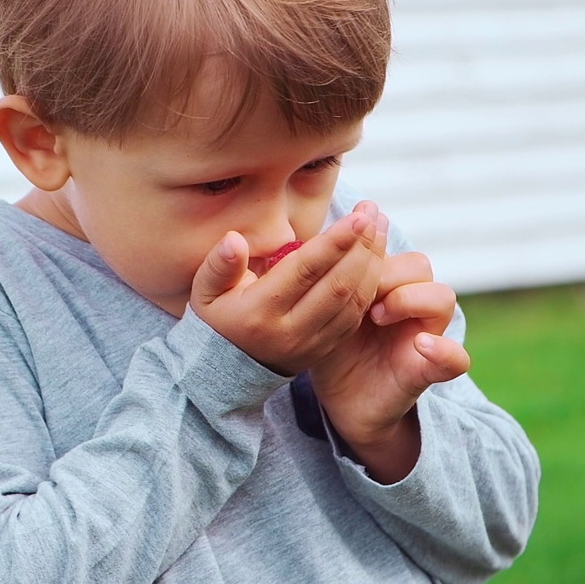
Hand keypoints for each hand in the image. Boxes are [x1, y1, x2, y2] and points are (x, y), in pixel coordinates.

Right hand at [189, 202, 386, 375]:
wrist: (227, 369)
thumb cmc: (218, 318)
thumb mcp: (205, 291)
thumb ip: (219, 264)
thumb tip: (234, 240)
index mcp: (260, 312)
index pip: (304, 271)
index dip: (334, 243)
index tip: (358, 217)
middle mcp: (290, 331)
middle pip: (337, 285)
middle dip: (361, 247)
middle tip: (373, 214)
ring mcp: (311, 344)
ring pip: (352, 301)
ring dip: (372, 263)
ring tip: (379, 229)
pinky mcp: (325, 350)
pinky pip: (355, 317)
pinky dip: (370, 286)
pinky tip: (374, 258)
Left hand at [309, 239, 470, 479]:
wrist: (340, 401)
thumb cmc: (331, 349)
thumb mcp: (322, 310)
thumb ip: (325, 277)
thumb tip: (314, 235)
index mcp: (385, 285)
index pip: (389, 247)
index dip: (368, 245)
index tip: (341, 256)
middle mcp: (410, 305)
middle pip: (418, 265)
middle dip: (385, 271)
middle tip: (355, 292)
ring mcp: (424, 334)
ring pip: (442, 297)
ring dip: (409, 299)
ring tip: (376, 316)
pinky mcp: (428, 370)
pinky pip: (456, 357)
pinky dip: (444, 350)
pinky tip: (420, 345)